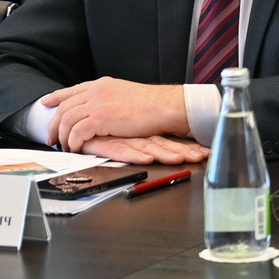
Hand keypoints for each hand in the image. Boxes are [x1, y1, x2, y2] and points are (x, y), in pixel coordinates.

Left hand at [41, 78, 188, 152]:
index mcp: (101, 85)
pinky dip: (74, 142)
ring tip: (66, 148)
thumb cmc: (151, 104)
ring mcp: (97, 104)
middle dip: (54, 125)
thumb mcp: (125, 94)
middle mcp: (95, 92)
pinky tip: (77, 149)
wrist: (163, 106)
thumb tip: (102, 110)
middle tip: (52, 138)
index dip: (56, 97)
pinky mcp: (100, 118)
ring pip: (67, 121)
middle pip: (64, 108)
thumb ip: (109, 99)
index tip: (45, 103)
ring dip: (64, 137)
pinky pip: (77, 132)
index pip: (72, 90)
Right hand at [79, 134, 209, 164]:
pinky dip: (135, 155)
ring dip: (168, 152)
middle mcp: (135, 134)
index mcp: (143, 133)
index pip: (169, 140)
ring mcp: (121, 137)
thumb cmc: (99, 129)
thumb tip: (174, 151)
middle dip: (184, 150)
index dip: (187, 147)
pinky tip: (148, 159)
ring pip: (148, 146)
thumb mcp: (125, 138)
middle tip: (204, 155)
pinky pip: (122, 150)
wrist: (72, 119)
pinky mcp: (105, 142)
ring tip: (185, 158)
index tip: (206, 153)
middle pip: (163, 143)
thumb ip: (143, 143)